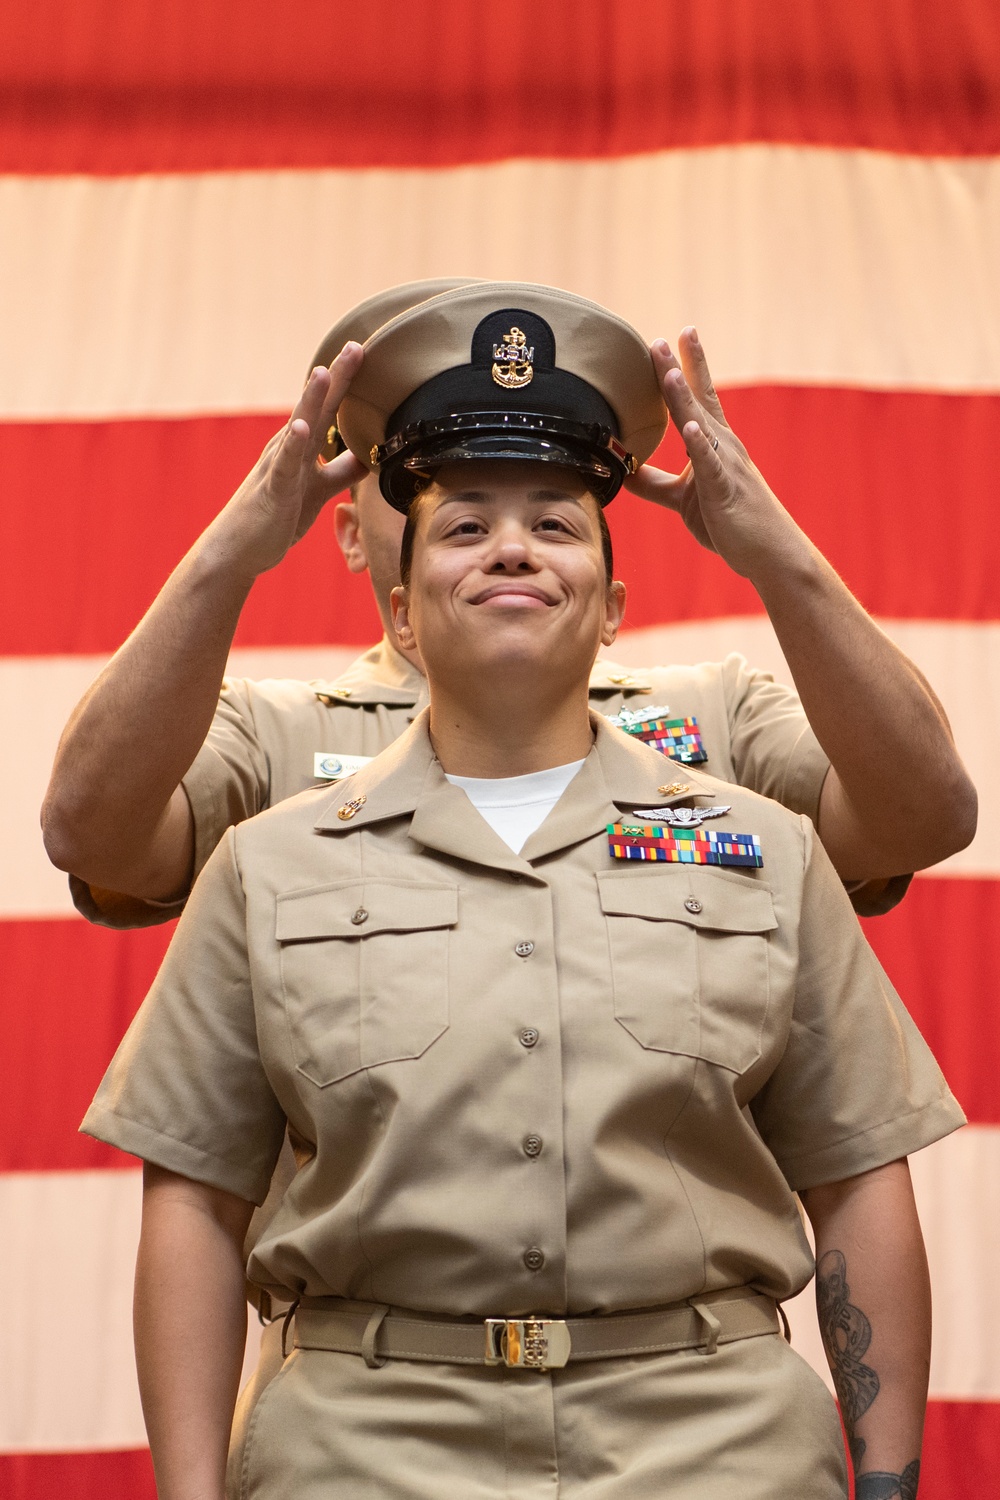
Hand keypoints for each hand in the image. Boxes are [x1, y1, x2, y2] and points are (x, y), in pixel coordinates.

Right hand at [212, 342, 367, 579]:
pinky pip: (284, 466)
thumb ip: (340, 472)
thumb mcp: (316, 490)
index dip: (347, 384)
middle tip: (355, 346)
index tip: (366, 353)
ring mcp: (279, 467)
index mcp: (302, 447)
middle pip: (317, 408)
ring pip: (299, 429)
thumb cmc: (276, 517)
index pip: (329, 410)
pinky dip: (293, 446)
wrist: (238, 549)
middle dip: (336, 378)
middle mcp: (289, 449)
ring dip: (310, 401)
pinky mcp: (273, 491)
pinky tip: (302, 427)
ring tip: (323, 372)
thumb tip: (367, 457)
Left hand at [624, 330, 801, 582]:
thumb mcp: (684, 500)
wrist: (770, 553)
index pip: (697, 399)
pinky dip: (701, 445)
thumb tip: (625, 472)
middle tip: (659, 339)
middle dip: (677, 369)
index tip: (674, 336)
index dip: (685, 367)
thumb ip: (655, 484)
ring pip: (701, 426)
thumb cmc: (731, 523)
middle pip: (696, 401)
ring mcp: (726, 467)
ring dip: (684, 398)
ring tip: (668, 370)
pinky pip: (711, 465)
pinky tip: (690, 427)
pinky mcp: (725, 491)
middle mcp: (722, 447)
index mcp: (713, 445)